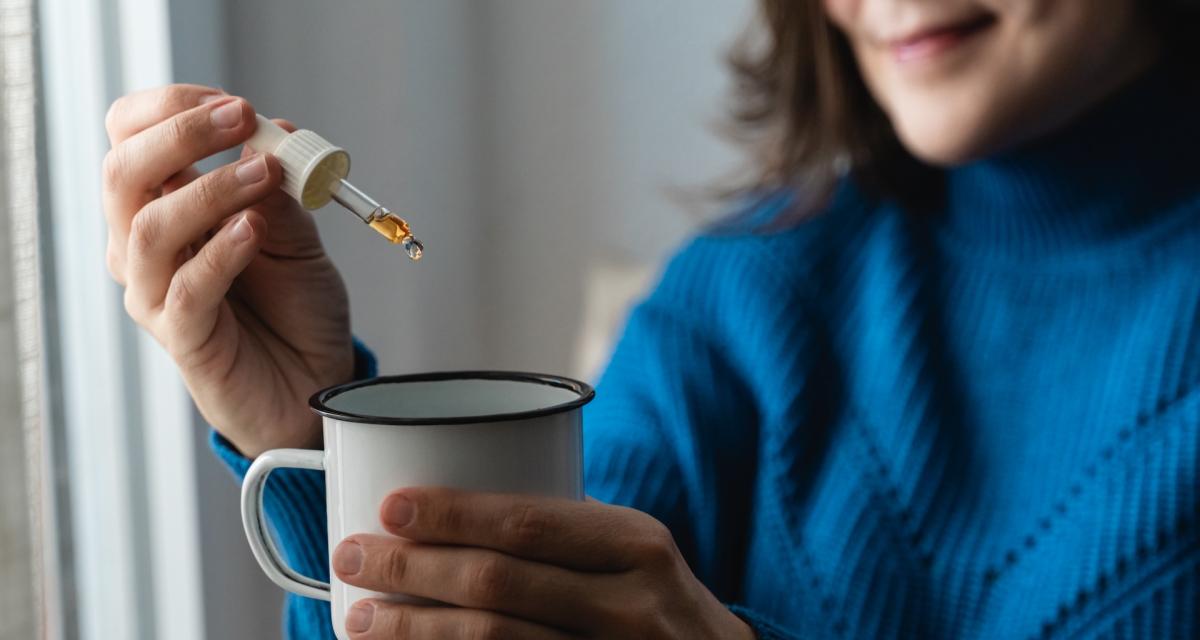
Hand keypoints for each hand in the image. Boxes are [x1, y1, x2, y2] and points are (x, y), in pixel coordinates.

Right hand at [102, 84, 352, 456]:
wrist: (315, 382)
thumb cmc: (296, 307)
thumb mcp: (298, 237)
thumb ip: (279, 191)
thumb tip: (270, 134)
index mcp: (165, 205)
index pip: (130, 139)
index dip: (171, 110)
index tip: (232, 104)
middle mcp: (146, 245)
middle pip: (124, 172)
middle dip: (179, 134)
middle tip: (240, 116)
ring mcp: (156, 292)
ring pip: (148, 227)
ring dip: (209, 190)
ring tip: (264, 174)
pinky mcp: (182, 336)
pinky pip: (184, 288)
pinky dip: (219, 251)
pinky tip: (253, 231)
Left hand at [331, 489, 754, 638]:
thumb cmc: (655, 600)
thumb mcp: (634, 553)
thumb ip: (565, 534)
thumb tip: (449, 512)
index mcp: (636, 545)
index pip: (529, 524)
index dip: (451, 515)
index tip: (390, 507)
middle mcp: (631, 606)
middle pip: (499, 586)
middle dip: (412, 570)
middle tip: (351, 555)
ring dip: (415, 633)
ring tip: (360, 618)